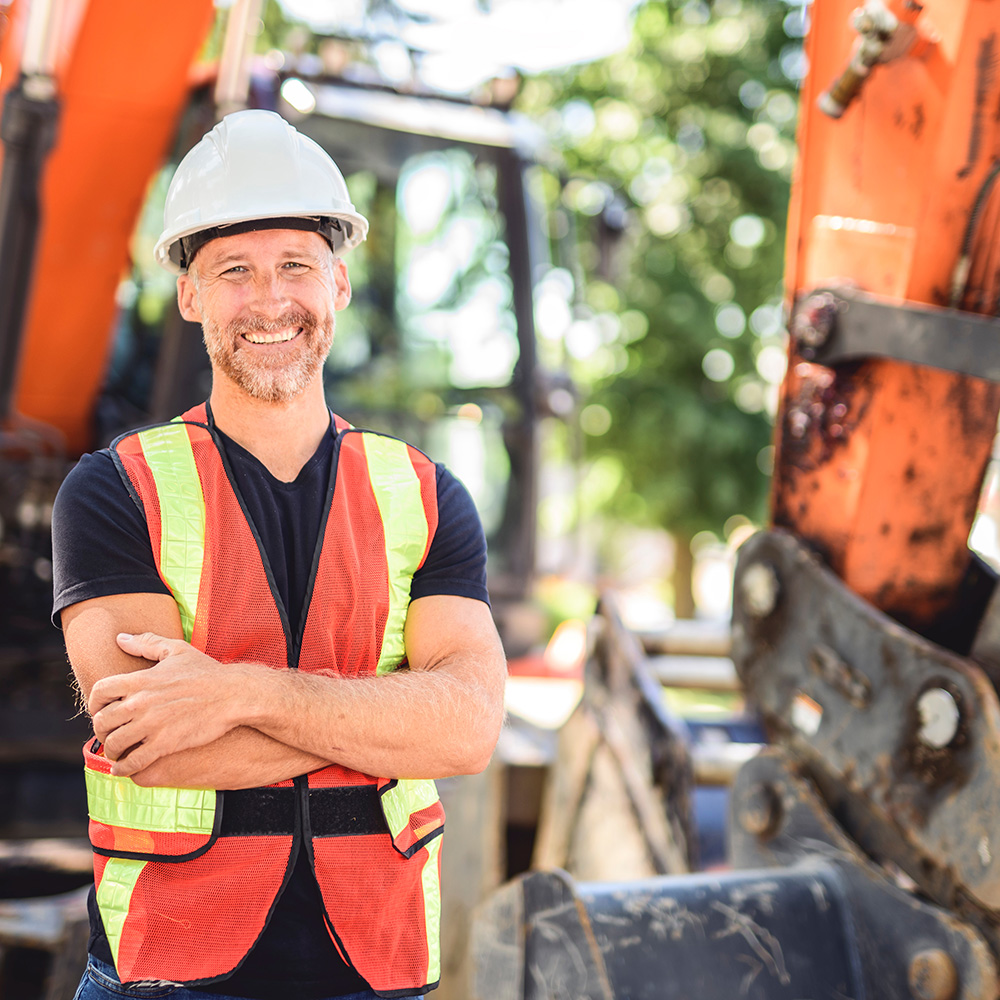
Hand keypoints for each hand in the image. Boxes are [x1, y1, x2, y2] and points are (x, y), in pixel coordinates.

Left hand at [89, 632, 251, 776]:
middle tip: (109, 735)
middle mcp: (140, 703)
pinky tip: (126, 768)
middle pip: (102, 721)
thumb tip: (120, 638)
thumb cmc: (207, 672)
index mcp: (141, 680)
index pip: (99, 692)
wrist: (233, 695)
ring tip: (118, 753)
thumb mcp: (177, 650)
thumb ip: (146, 643)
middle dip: (101, 731)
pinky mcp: (164, 744)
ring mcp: (151, 725)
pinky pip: (133, 762)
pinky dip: (123, 768)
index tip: (101, 711)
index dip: (95, 704)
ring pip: (114, 744)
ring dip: (112, 751)